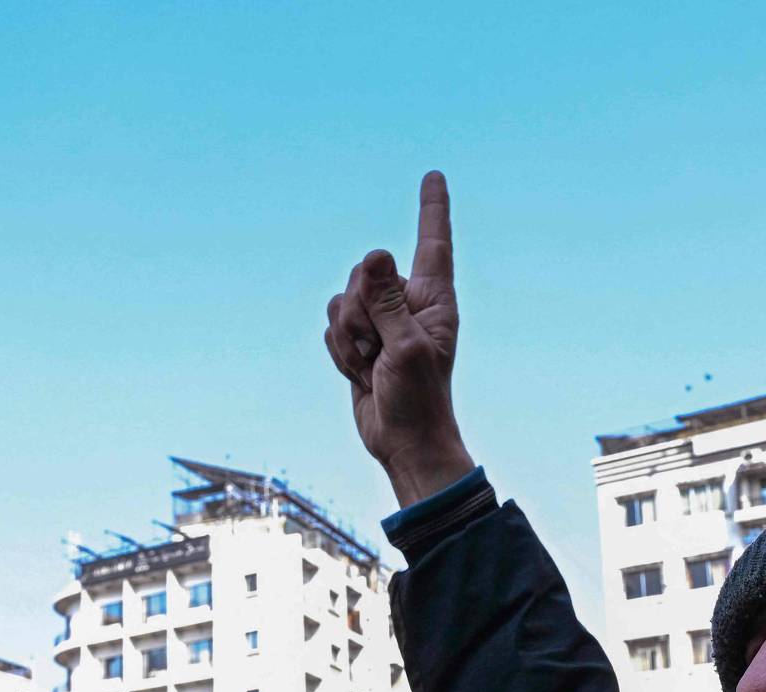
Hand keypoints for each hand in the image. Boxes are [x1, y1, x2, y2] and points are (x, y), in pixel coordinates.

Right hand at [324, 171, 475, 505]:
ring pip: (342, 300)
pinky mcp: (357, 340)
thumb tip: (374, 254)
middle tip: (381, 350)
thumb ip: (387, 300)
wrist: (403, 441)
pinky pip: (331, 327)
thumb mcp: (406, 347)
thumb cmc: (419, 398)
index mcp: (433, 299)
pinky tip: (361, 374)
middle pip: (365, 274)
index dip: (432, 208)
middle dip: (361, 312)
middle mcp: (407, 303)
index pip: (433, 242)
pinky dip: (339, 352)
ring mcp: (381, 321)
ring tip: (373, 366)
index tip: (434, 176)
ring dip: (349, 338)